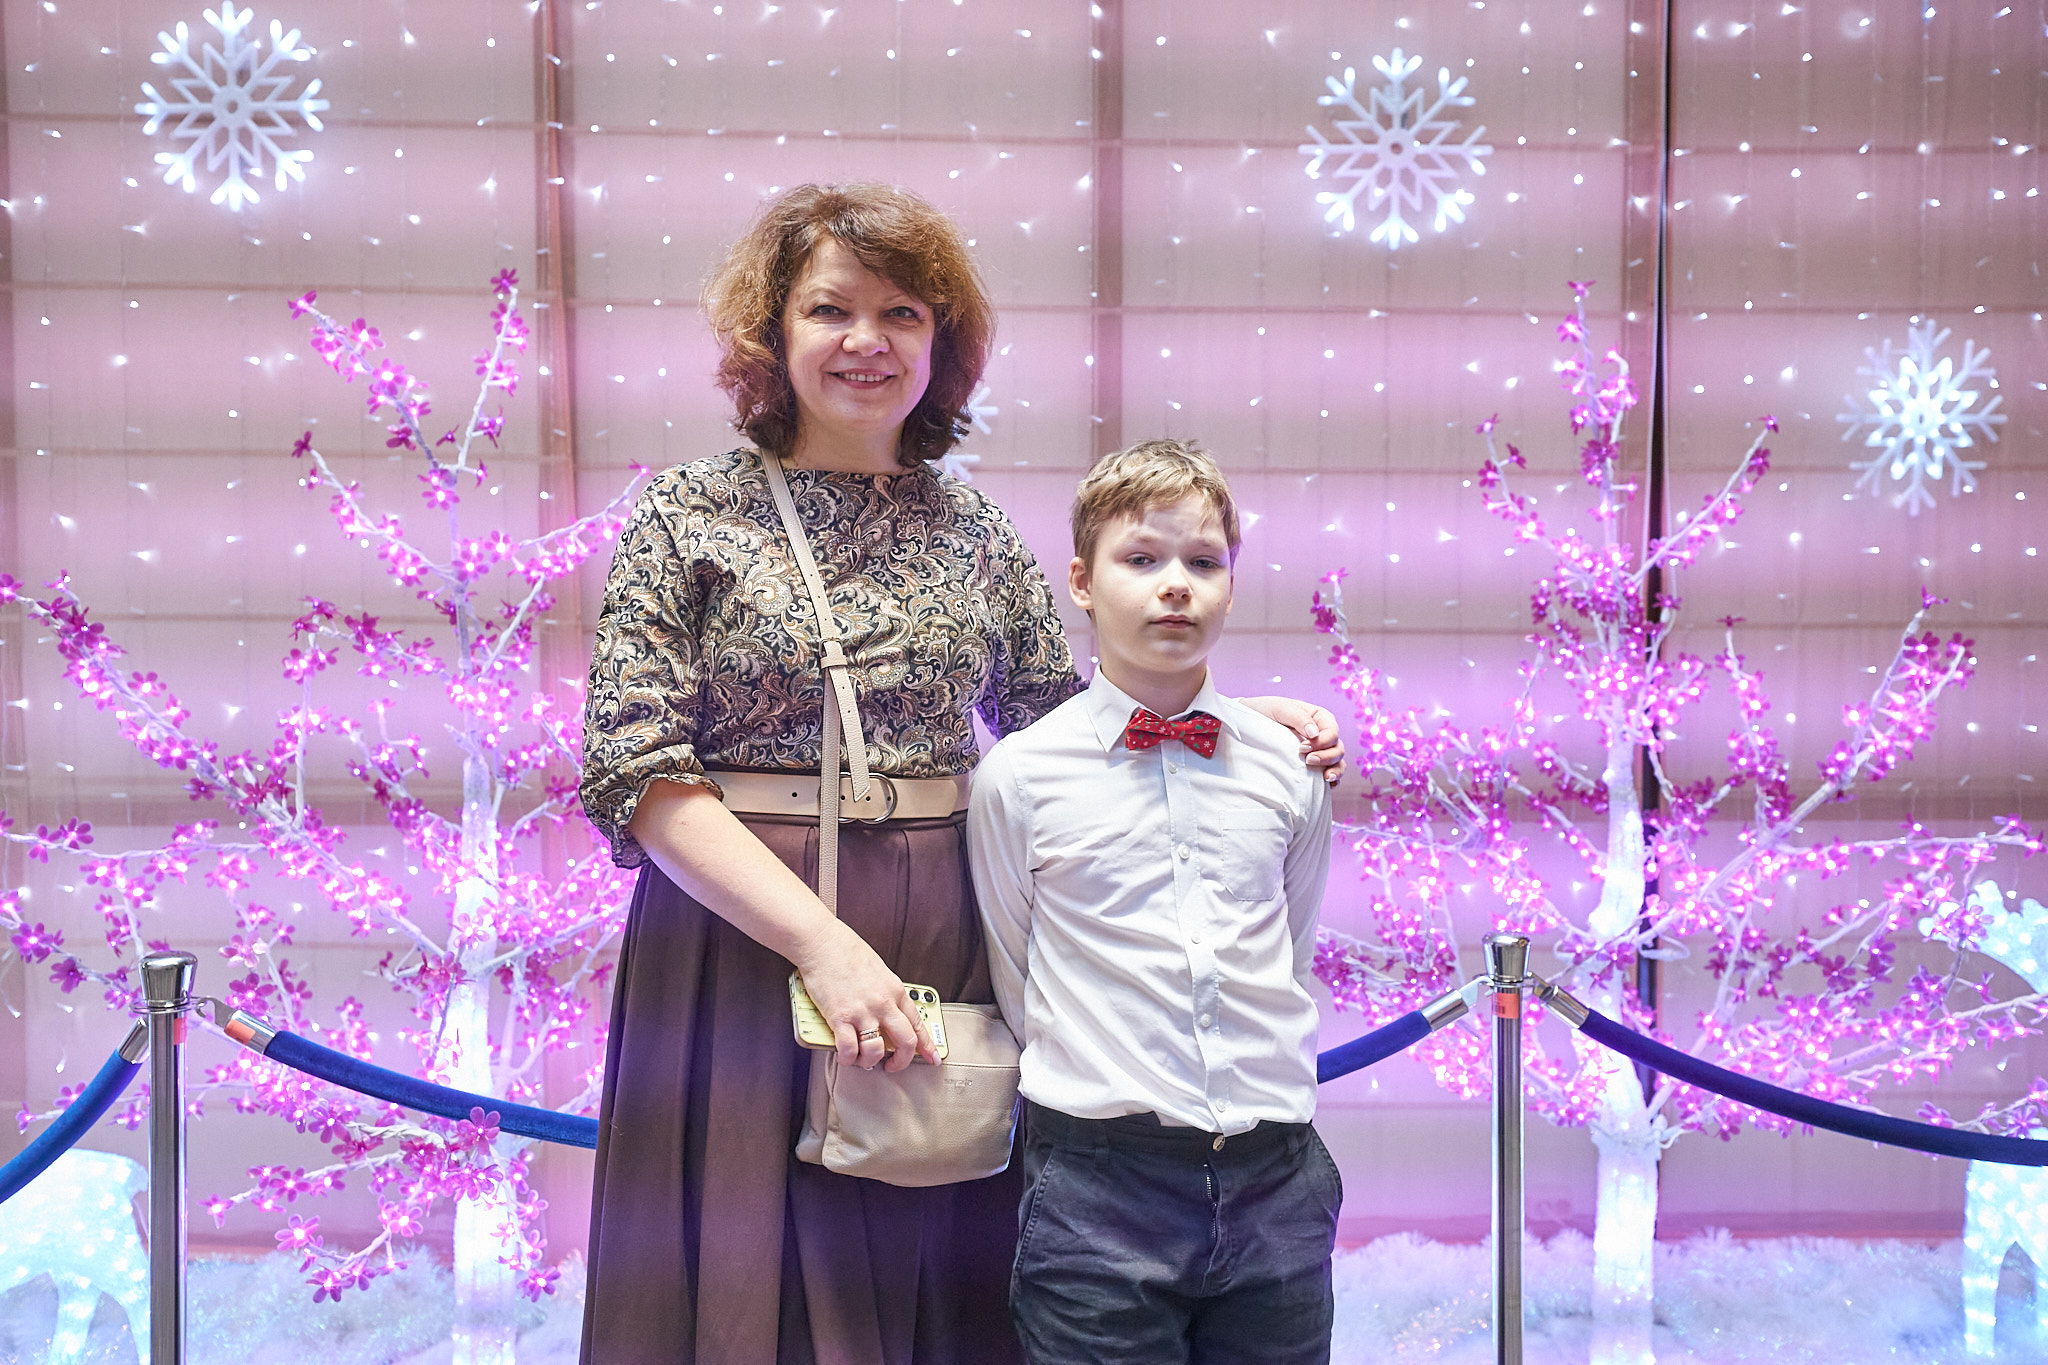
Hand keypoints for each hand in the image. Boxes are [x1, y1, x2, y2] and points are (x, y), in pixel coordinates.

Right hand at [792, 922, 937, 1071]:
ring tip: (863, 1059)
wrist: (822, 942)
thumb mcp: (879, 971)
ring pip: (876, 1051)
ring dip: (870, 1061)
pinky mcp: (840, 1017)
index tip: (931, 1057)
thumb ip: (885, 994)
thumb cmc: (846, 951)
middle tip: (894, 1065)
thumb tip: (887, 1014)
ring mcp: (862, 1011)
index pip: (918, 1024)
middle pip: (906, 1042)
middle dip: (903, 1061)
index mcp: (895, 991)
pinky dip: (847, 1058)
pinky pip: (848, 1049)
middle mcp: (883, 1003)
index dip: (927, 1045)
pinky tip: (845, 1055)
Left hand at [1241, 697, 1345, 784]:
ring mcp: (1320, 751)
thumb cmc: (1265, 713)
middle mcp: (1323, 735)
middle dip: (1326, 757)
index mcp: (1319, 718)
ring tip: (1325, 778)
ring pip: (1337, 762)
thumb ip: (1298, 717)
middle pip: (1337, 748)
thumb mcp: (1280, 709)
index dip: (1322, 742)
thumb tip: (1314, 733)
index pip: (1332, 732)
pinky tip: (1325, 785)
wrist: (1248, 727)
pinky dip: (1332, 780)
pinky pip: (1330, 773)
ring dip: (1335, 770)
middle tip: (1307, 761)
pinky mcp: (1314, 765)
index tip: (1302, 748)